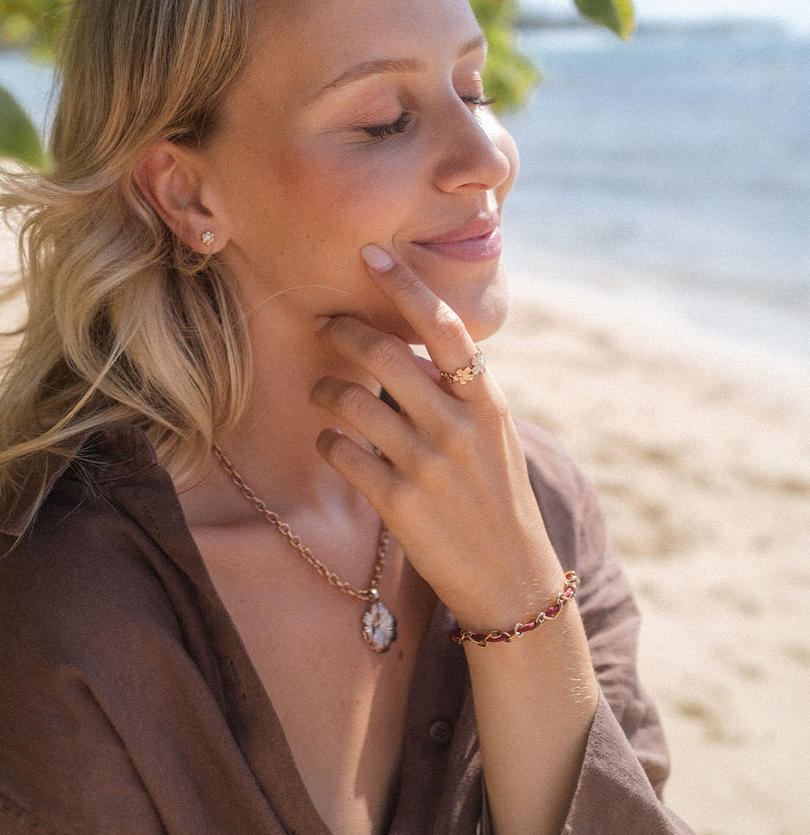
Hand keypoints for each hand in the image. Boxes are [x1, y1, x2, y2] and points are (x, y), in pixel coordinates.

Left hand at [311, 245, 566, 630]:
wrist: (511, 579)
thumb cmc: (496, 501)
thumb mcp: (494, 440)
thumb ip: (458, 396)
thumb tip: (409, 353)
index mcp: (485, 403)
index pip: (443, 328)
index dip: (405, 286)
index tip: (371, 254)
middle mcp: (457, 426)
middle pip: (383, 355)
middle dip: (342, 331)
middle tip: (324, 326)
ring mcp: (427, 464)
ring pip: (351, 401)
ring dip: (325, 391)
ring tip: (322, 396)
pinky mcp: (398, 503)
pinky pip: (342, 452)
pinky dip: (327, 440)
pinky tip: (331, 442)